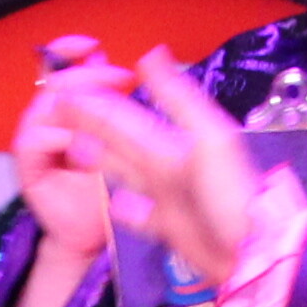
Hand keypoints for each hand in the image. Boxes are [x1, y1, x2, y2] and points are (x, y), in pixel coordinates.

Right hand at [7, 38, 122, 264]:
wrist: (105, 242)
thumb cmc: (126, 200)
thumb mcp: (143, 147)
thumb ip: (138, 104)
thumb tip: (148, 59)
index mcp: (79, 113)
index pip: (67, 69)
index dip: (72, 51)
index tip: (90, 45)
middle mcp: (55, 124)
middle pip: (55, 82)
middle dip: (81, 75)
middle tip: (114, 79)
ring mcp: (40, 147)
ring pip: (41, 107)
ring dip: (67, 100)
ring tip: (96, 105)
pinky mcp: (30, 172)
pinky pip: (31, 142)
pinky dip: (51, 135)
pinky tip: (74, 137)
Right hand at [38, 54, 263, 285]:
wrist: (251, 253)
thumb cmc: (230, 193)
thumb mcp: (210, 137)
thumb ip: (178, 98)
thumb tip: (151, 54)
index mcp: (176, 140)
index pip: (127, 117)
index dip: (98, 104)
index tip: (65, 91)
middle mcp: (169, 164)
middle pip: (122, 140)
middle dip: (92, 125)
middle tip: (56, 112)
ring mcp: (168, 196)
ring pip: (127, 172)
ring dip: (102, 159)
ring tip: (74, 147)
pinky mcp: (169, 228)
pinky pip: (141, 215)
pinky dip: (126, 209)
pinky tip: (113, 204)